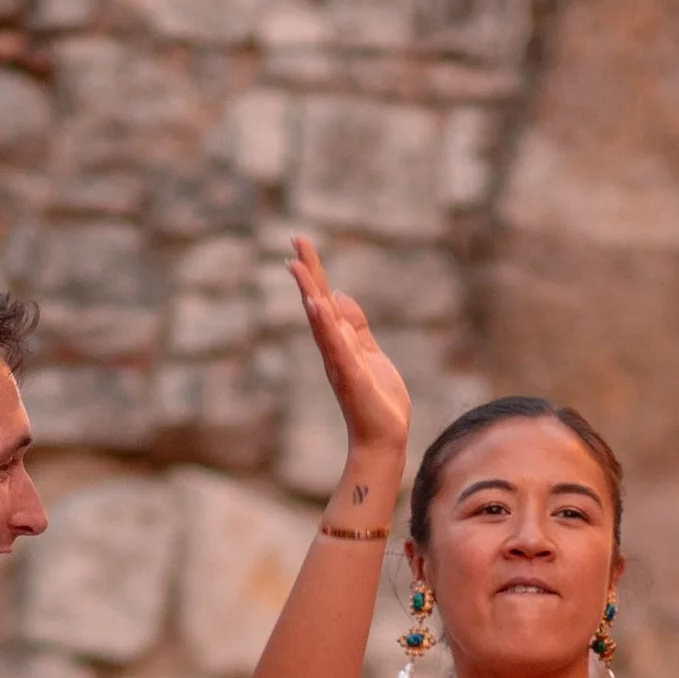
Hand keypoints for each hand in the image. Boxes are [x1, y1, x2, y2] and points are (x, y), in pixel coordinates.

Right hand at [288, 236, 409, 469]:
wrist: (383, 438)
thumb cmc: (377, 400)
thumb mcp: (369, 353)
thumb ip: (356, 326)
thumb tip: (340, 296)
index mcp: (340, 341)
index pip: (325, 299)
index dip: (314, 272)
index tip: (301, 244)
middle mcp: (334, 348)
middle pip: (318, 302)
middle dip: (309, 271)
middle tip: (296, 239)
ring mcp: (340, 361)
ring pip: (321, 321)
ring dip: (310, 293)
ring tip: (298, 267)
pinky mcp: (351, 375)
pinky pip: (337, 345)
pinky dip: (326, 325)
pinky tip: (318, 305)